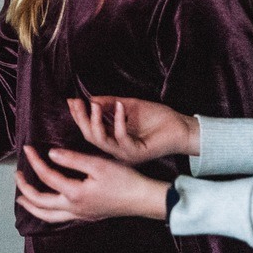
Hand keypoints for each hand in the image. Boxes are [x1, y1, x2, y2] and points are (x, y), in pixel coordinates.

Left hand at [15, 146, 169, 223]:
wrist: (143, 199)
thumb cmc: (124, 180)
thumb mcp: (97, 163)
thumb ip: (72, 158)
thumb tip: (50, 153)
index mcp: (74, 193)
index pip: (46, 176)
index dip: (34, 161)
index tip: (27, 148)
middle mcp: (74, 208)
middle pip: (40, 202)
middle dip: (25, 189)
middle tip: (17, 175)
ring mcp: (80, 215)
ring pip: (48, 216)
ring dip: (33, 207)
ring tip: (22, 199)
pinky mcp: (87, 216)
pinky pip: (59, 218)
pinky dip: (47, 213)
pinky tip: (48, 206)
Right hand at [66, 96, 198, 161]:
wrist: (181, 127)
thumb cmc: (158, 118)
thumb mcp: (129, 106)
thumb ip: (110, 104)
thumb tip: (89, 99)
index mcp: (113, 139)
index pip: (89, 129)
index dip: (79, 116)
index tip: (71, 101)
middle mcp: (116, 149)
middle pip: (90, 137)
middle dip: (81, 119)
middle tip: (78, 103)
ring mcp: (126, 153)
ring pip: (101, 141)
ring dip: (94, 122)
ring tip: (94, 105)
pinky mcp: (136, 153)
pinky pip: (121, 138)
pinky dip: (118, 121)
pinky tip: (120, 105)